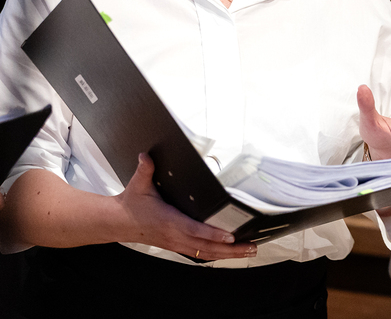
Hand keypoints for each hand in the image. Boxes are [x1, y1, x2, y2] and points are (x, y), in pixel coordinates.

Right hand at [115, 154, 255, 260]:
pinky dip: (216, 254)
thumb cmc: (131, 203)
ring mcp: (176, 243)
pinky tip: (231, 253)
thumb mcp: (138, 184)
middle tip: (252, 247)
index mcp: (169, 220)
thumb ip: (145, 169)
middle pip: (206, 247)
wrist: (118, 222)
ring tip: (249, 251)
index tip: (230, 236)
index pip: (195, 229)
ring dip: (228, 255)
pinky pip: (199, 253)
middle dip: (231, 249)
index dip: (213, 234)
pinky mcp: (176, 246)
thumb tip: (146, 156)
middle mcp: (175, 235)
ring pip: (206, 253)